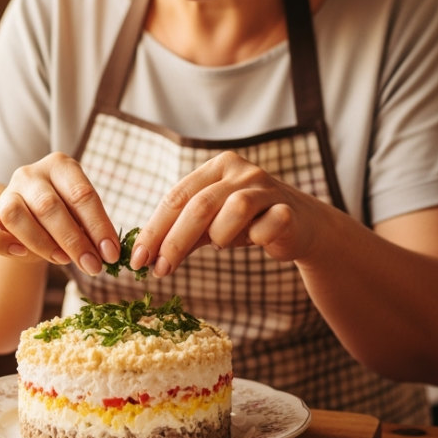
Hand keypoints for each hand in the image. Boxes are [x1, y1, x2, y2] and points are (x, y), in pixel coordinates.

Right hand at [0, 152, 120, 274]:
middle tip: (92, 266)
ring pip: (15, 215)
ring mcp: (6, 192)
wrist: (27, 228)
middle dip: (74, 240)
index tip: (110, 254)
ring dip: (41, 242)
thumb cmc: (62, 220)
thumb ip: (90, 230)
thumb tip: (109, 254)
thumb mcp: (80, 218)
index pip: (82, 194)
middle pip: (49, 206)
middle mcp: (31, 174)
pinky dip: (0, 243)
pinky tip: (20, 254)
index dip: (99, 226)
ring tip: (62, 260)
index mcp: (60, 166)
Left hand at [132, 151, 321, 277]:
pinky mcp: (288, 209)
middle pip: (199, 205)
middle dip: (174, 241)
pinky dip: (255, 238)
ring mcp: (267, 187)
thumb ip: (182, 233)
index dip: (154, 229)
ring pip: (233, 209)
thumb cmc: (248, 223)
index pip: (176, 197)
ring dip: (219, 236)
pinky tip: (256, 240)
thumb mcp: (211, 224)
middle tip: (159, 270)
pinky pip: (265, 227)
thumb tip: (145, 256)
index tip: (138, 259)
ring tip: (220, 244)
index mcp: (216, 167)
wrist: (300, 227)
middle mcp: (241, 171)